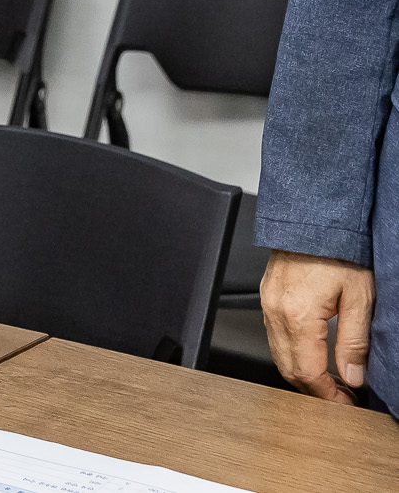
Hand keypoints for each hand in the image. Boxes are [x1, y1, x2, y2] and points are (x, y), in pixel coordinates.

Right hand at [262, 249, 373, 401]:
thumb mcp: (360, 298)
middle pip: (288, 369)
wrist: (312, 221)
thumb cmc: (338, 253)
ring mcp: (268, 305)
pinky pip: (274, 337)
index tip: (344, 404)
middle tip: (340, 399)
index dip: (326, 395)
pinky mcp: (267, 298)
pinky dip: (292, 354)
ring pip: (279, 355)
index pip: (307, 372)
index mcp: (299, 315)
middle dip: (314, 390)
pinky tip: (312, 355)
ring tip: (330, 380)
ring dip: (302, 374)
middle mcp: (276, 312)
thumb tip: (353, 376)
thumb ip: (354, 341)